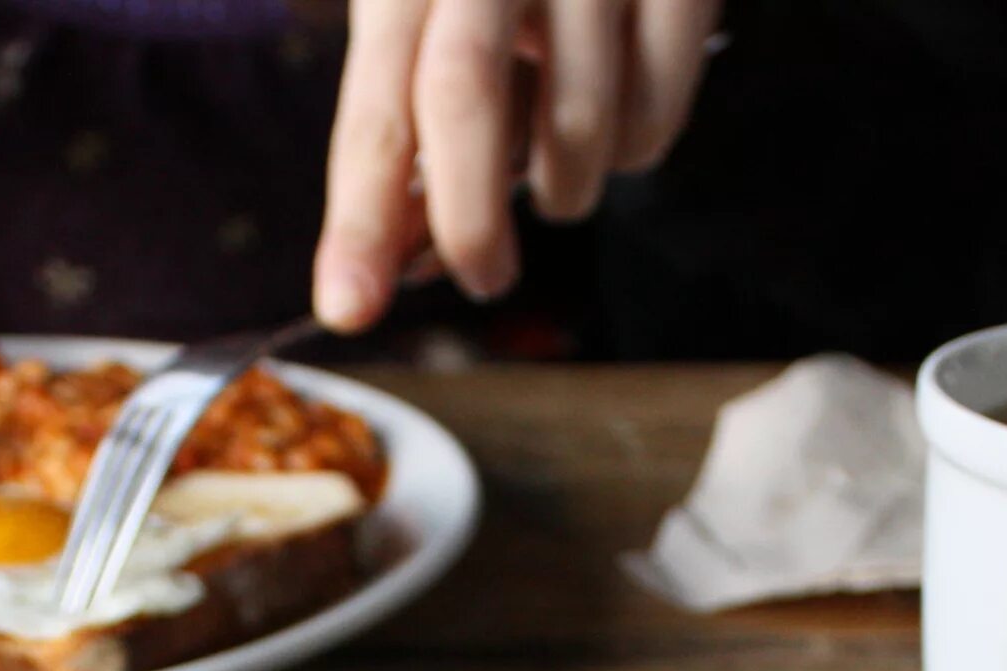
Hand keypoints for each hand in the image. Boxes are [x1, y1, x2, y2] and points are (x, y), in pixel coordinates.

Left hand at [314, 0, 718, 331]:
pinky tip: (617, 104)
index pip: (376, 108)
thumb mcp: (433, 24)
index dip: (361, 218)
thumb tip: (395, 263)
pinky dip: (634, 149)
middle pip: (465, 100)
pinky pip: (656, 119)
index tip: (350, 307)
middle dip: (471, 221)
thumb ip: (410, 135)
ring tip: (560, 159)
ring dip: (567, 187)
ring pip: (581, 129)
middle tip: (485, 279)